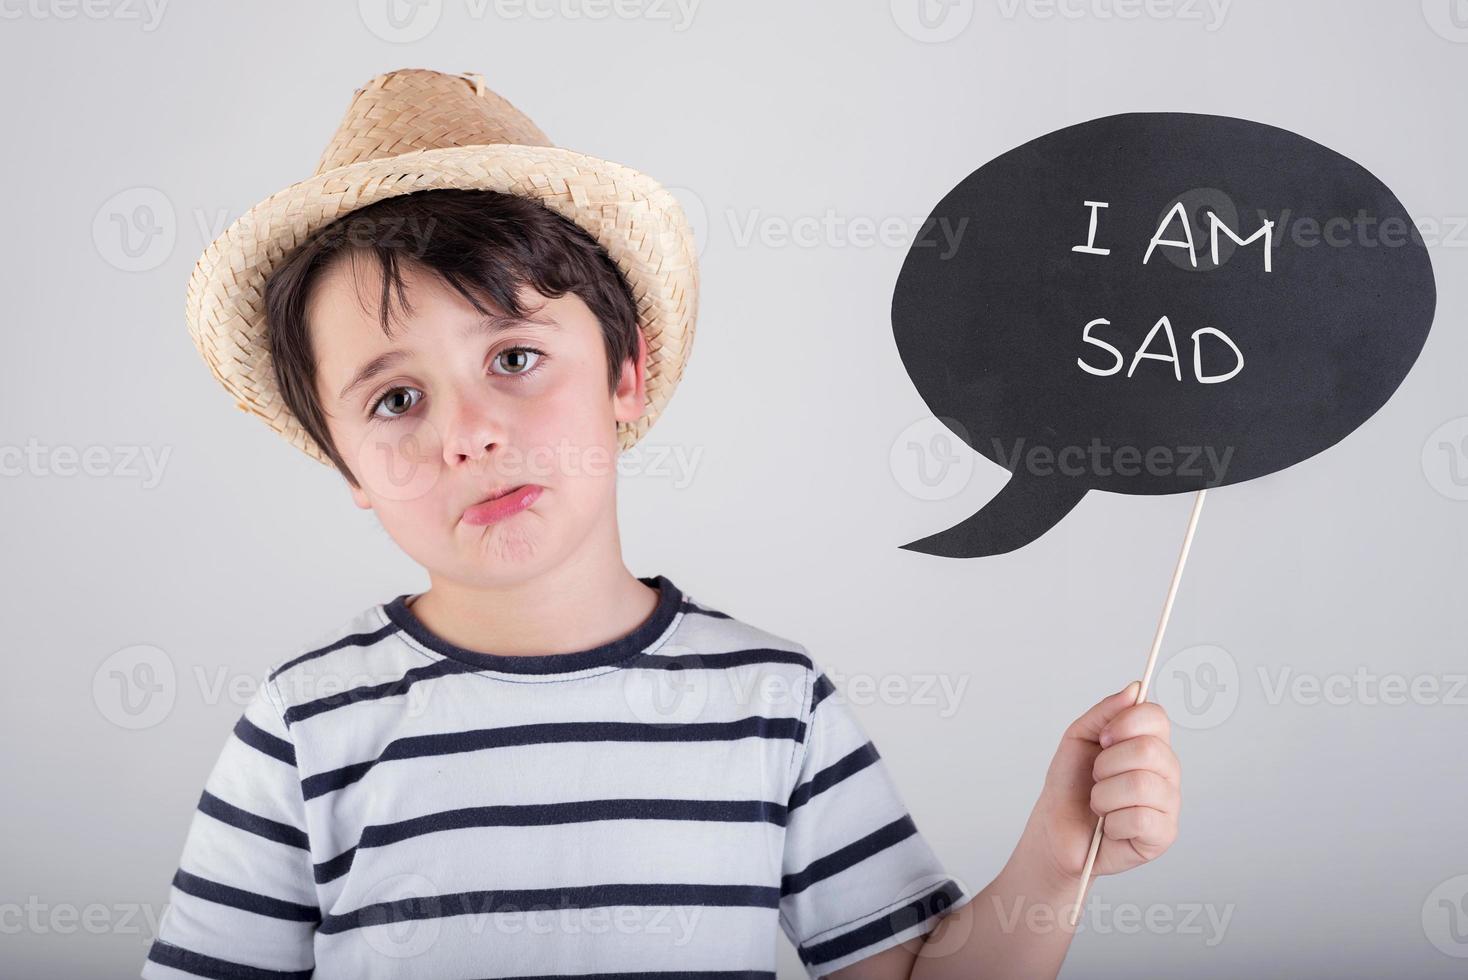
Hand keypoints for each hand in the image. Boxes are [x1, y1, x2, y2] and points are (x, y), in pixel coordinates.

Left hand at [1019, 680, 1180, 888]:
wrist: (1056, 830)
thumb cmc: (1070, 786)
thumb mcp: (1078, 739)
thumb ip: (1105, 712)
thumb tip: (1135, 688)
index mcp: (1149, 744)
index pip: (1157, 717)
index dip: (1125, 724)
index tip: (1103, 739)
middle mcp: (1165, 771)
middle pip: (1148, 750)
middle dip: (1106, 765)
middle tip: (1096, 778)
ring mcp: (1168, 804)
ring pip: (1141, 785)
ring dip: (1104, 796)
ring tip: (1100, 805)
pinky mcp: (1163, 835)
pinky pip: (1141, 818)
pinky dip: (1113, 822)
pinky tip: (1110, 826)